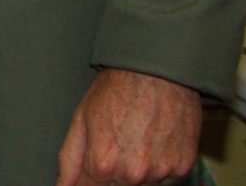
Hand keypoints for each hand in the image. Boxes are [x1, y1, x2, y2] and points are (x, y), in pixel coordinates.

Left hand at [54, 67, 202, 185]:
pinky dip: (157, 169)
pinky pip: (165, 180)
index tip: (90, 171)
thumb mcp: (82, 118)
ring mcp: (161, 172)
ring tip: (133, 141)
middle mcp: (133, 174)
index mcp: (103, 163)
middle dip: (109, 177)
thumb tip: (62, 185)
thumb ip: (70, 159)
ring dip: (134, 174)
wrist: (158, 71)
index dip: (85, 183)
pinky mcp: (183, 167)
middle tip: (114, 147)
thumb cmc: (117, 89)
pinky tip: (152, 144)